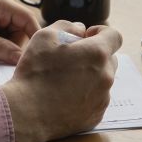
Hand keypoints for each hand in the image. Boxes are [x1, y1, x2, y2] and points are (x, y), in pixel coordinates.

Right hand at [0, 20, 121, 141]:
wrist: (27, 113)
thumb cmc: (35, 73)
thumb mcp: (45, 37)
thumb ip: (67, 26)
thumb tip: (79, 30)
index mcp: (97, 54)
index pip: (114, 36)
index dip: (100, 32)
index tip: (86, 37)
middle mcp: (106, 76)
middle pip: (109, 58)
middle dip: (94, 54)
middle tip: (71, 58)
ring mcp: (102, 98)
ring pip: (103, 79)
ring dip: (90, 75)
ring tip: (65, 79)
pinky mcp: (96, 115)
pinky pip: (97, 98)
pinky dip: (86, 94)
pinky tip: (66, 96)